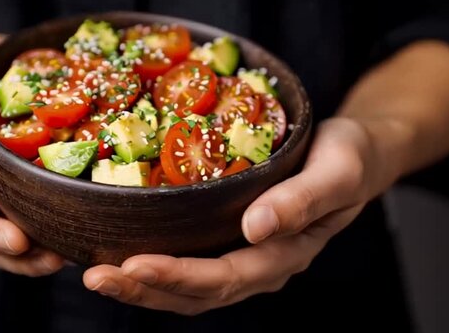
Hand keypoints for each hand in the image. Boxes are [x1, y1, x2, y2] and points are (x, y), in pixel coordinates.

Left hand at [83, 117, 380, 314]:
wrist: (354, 155)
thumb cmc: (348, 158)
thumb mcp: (336, 171)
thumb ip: (301, 201)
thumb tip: (256, 228)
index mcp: (284, 255)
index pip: (224, 277)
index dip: (177, 276)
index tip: (134, 265)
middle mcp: (258, 266)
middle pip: (195, 292)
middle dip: (143, 288)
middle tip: (94, 277)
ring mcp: (242, 257)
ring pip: (185, 287)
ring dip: (140, 285)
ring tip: (94, 274)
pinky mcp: (227, 240)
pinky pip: (186, 263)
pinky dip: (152, 267)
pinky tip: (119, 255)